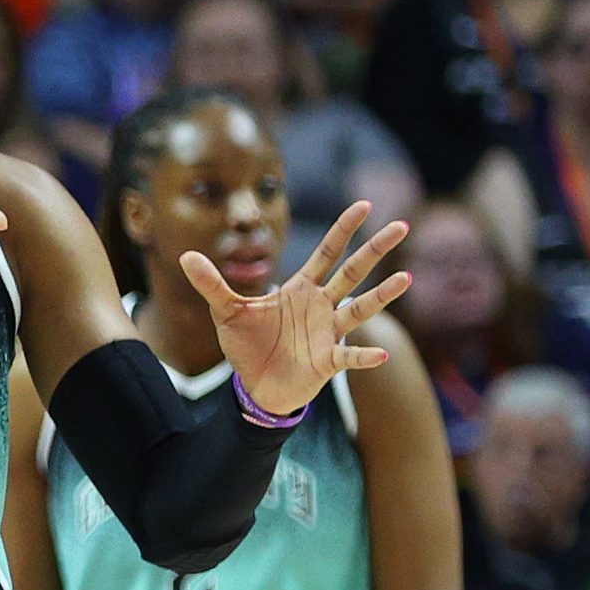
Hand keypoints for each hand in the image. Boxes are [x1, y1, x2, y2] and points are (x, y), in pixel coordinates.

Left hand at [184, 201, 409, 416]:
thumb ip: (211, 284)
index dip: (344, 229)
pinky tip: (380, 355)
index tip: (364, 204)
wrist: (255, 385)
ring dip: (381, 295)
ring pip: (360, 309)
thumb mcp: (225, 311)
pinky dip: (364, 356)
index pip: (327, 252)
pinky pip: (349, 357)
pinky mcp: (327, 361)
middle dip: (374, 249)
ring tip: (404, 278)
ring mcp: (328, 333)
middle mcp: (321, 306)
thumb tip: (185, 255)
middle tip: (401, 225)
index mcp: (300, 289)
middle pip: (352, 272)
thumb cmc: (247, 344)